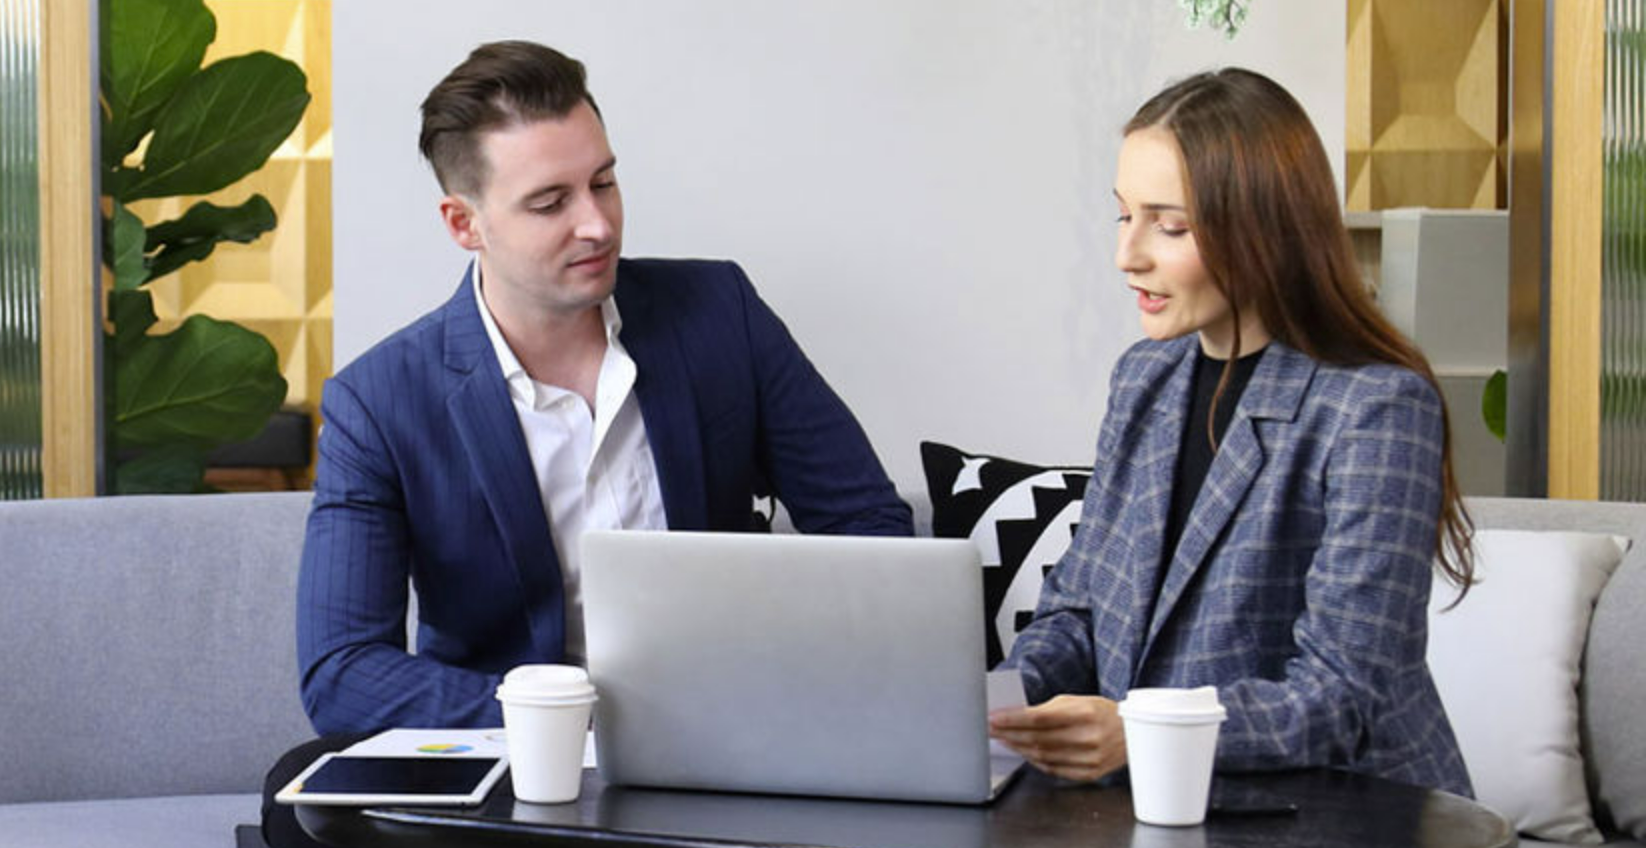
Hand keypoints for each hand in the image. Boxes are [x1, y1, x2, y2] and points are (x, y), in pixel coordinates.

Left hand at [988, 694, 1126, 781]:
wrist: (1131, 734)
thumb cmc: (1100, 713)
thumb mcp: (1076, 701)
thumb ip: (1047, 709)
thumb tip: (1015, 717)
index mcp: (1084, 714)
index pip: (1038, 718)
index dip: (1012, 720)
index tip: (994, 718)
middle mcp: (1088, 737)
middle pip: (1037, 739)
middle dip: (1010, 734)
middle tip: (992, 729)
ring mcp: (1090, 758)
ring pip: (1043, 756)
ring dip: (1019, 748)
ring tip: (1004, 740)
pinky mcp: (1090, 773)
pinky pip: (1054, 770)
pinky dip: (1036, 762)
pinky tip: (1025, 753)